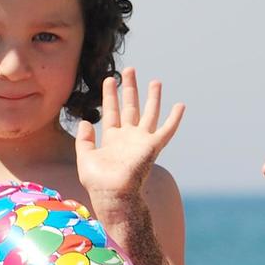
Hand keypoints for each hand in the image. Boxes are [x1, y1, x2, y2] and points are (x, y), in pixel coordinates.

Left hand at [76, 70, 185, 213]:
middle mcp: (129, 137)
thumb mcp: (85, 157)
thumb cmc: (98, 182)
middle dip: (130, 88)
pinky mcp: (153, 146)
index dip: (110, 95)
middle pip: (131, 107)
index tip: (109, 78)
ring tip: (155, 81)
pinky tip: (180, 105)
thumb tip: (85, 121)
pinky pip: (167, 130)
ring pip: (149, 113)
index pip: (112, 111)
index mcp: (113, 139)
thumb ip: (84, 139)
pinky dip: (174, 118)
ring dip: (152, 97)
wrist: (114, 195)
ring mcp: (142, 141)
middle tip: (130, 70)